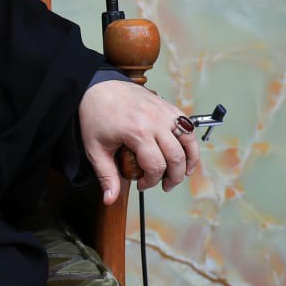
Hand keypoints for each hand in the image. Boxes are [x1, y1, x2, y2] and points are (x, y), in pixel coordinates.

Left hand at [78, 81, 200, 205]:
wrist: (96, 87)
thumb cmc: (95, 115)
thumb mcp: (95, 148)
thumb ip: (105, 175)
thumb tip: (110, 199)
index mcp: (136, 132)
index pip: (156, 166)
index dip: (151, 181)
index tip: (142, 185)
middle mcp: (155, 121)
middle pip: (177, 157)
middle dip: (174, 177)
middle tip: (165, 185)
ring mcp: (163, 112)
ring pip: (189, 141)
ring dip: (189, 160)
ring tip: (182, 173)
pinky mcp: (167, 106)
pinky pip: (187, 126)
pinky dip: (190, 141)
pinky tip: (184, 152)